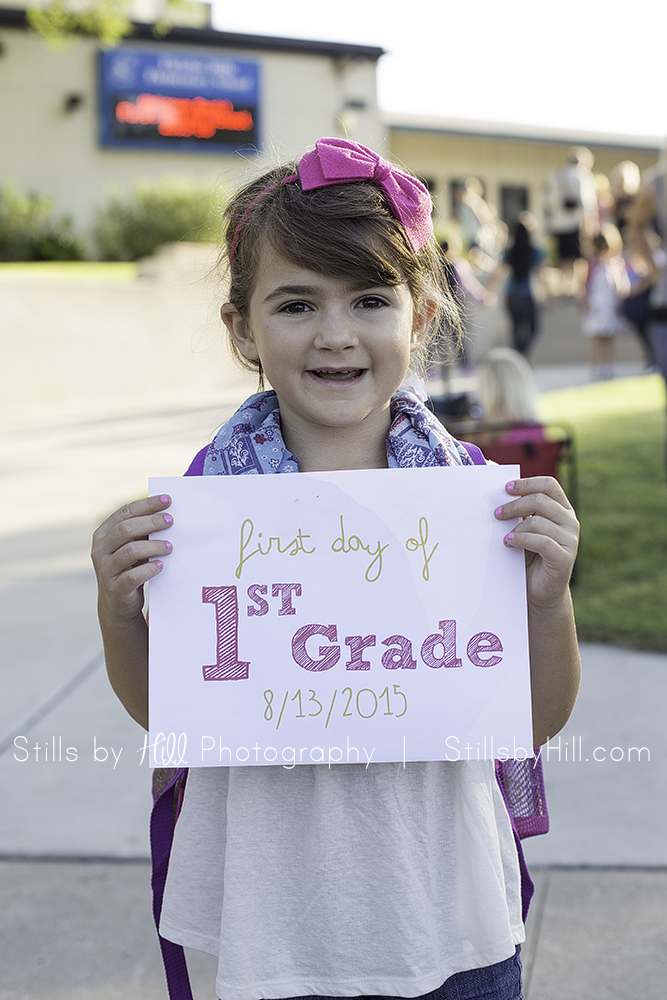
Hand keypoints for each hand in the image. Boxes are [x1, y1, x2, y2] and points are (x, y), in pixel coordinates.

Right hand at [91, 494, 173, 624]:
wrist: (118, 605)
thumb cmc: (130, 569)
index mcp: (103, 534)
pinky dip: (149, 569)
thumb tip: (166, 512)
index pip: (125, 512)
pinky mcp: (115, 589)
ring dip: (153, 546)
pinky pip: (133, 576)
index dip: (146, 505)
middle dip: (151, 522)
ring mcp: (105, 570)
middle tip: (171, 521)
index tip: (167, 500)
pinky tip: (161, 566)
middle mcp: (100, 550)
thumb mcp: (132, 547)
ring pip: (130, 551)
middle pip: (125, 529)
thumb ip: (141, 532)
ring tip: (170, 547)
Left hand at [494, 477, 578, 609]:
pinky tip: (509, 543)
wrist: (539, 591)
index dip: (527, 483)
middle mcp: (570, 522)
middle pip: (541, 500)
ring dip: (515, 527)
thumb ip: (520, 512)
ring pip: (538, 521)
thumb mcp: (524, 529)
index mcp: (562, 510)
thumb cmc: (529, 556)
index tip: (506, 488)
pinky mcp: (564, 557)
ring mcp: (570, 540)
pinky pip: (541, 541)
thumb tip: (498, 490)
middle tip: (496, 514)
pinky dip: (521, 540)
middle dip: (514, 505)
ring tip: (504, 536)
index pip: (549, 485)